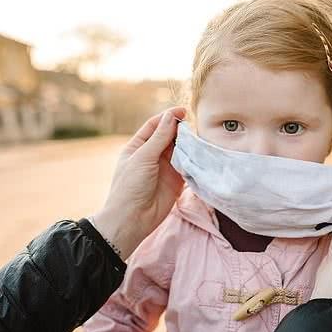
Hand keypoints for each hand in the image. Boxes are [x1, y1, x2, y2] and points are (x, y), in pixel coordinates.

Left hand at [92, 107, 186, 259]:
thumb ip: (159, 137)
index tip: (183, 111)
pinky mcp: (176, 181)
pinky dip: (193, 160)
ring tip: (198, 139)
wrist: (133, 219)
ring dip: (188, 144)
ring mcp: (164, 168)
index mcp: (137, 147)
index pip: (154, 126)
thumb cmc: (130, 186)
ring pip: (179, 150)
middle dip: (180, 130)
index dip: (167, 117)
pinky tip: (201, 154)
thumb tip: (170, 116)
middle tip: (193, 127)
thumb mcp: (143, 158)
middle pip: (169, 136)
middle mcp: (151, 156)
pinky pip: (187, 166)